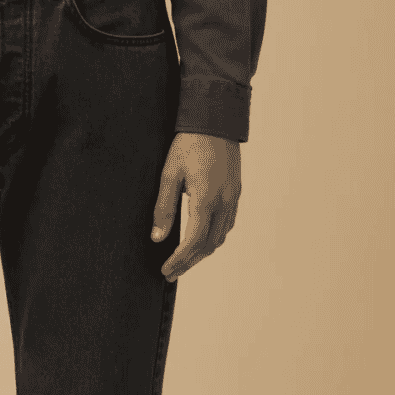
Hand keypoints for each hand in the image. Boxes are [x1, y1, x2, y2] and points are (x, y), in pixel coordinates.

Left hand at [152, 133, 241, 281]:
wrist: (216, 120)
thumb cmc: (190, 144)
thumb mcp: (169, 174)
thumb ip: (164, 208)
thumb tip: (158, 237)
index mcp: (206, 199)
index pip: (193, 242)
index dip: (179, 260)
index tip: (166, 270)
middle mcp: (224, 203)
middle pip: (208, 246)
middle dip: (188, 263)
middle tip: (171, 273)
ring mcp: (233, 199)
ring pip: (219, 238)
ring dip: (201, 254)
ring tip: (183, 262)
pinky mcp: (236, 194)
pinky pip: (226, 226)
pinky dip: (213, 239)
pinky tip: (200, 242)